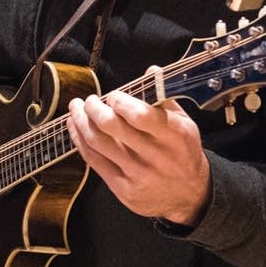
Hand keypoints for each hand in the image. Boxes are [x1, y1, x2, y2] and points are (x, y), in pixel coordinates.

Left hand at [66, 89, 210, 224]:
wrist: (189, 195)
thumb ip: (165, 99)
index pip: (140, 115)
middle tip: (88, 100)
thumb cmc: (184, 152)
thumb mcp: (185, 124)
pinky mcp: (123, 190)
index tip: (112, 96)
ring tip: (76, 110)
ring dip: (80, 122)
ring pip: (98, 143)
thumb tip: (150, 71)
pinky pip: (94, 161)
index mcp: (174, 135)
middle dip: (93, 108)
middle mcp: (156, 156)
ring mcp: (138, 175)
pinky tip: (76, 129)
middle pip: (113, 128)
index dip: (119, 101)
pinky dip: (81, 142)